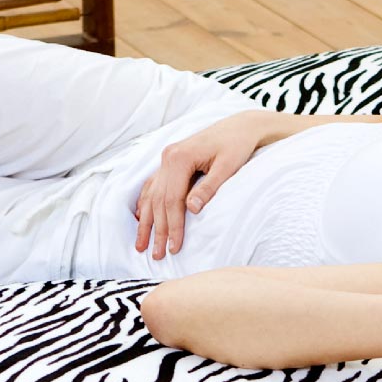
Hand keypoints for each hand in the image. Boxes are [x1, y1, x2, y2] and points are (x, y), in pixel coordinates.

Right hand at [134, 109, 286, 259]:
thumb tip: (191, 209)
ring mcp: (166, 159)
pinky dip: (145, 202)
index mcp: (180, 157)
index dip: (172, 226)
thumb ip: (209, 188)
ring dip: (146, 221)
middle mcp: (167, 157)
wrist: (241, 126)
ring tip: (141, 244)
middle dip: (157, 230)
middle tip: (157, 255)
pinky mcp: (170, 161)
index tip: (174, 247)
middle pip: (159, 200)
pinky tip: (140, 217)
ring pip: (151, 194)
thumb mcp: (228, 167)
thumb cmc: (238, 145)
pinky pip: (153, 185)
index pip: (172, 200)